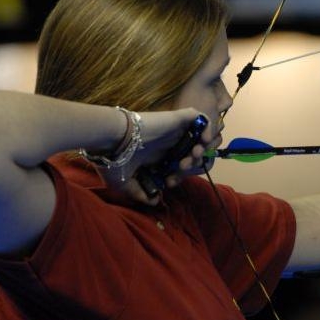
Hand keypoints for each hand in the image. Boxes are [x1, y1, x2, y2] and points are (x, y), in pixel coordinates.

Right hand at [96, 108, 214, 205]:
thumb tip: (154, 201)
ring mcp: (172, 131)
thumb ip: (141, 194)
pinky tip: (202, 141)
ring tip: (193, 155)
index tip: (170, 183)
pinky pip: (200, 118)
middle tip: (182, 168)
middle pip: (190, 152)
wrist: (113, 139)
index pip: (176, 165)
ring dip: (201, 148)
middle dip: (192, 163)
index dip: (179, 176)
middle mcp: (166, 143)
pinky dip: (206, 127)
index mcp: (156, 156)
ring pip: (198, 137)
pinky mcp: (177, 119)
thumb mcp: (124, 184)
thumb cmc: (115, 160)